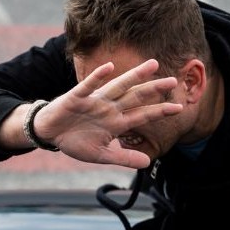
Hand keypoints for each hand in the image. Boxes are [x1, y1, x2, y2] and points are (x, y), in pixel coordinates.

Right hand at [34, 59, 182, 168]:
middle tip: (173, 81)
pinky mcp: (77, 98)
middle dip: (153, 89)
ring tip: (152, 65)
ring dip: (134, 76)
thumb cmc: (75, 141)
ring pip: (118, 87)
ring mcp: (94, 101)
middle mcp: (109, 108)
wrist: (50, 133)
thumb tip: (148, 163)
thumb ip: (123, 157)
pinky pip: (88, 87)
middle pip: (135, 97)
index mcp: (116, 122)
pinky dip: (98, 77)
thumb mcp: (101, 155)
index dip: (159, 111)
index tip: (179, 108)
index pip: (142, 115)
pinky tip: (109, 67)